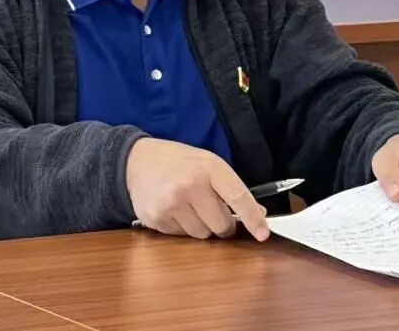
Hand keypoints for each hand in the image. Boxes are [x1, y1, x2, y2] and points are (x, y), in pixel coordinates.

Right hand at [125, 138, 269, 240]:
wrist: (136, 161)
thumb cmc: (178, 162)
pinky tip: (174, 210)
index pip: (237, 197)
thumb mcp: (207, 163)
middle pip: (221, 225)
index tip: (263, 234)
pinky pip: (181, 237)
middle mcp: (189, 185)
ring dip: (202, 227)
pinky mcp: (156, 219)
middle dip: (223, 225)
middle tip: (214, 211)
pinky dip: (182, 228)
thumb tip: (258, 214)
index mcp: (208, 167)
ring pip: (202, 235)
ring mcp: (171, 204)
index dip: (253, 218)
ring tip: (189, 207)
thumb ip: (231, 187)